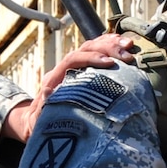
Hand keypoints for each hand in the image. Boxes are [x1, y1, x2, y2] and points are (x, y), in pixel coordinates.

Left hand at [3, 32, 137, 140]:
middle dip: (107, 48)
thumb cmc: (40, 124)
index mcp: (55, 78)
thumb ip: (42, 106)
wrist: (36, 121)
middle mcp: (64, 68)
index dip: (91, 58)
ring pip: (92, 47)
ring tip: (129, 45)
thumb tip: (47, 90)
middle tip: (127, 54)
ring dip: (111, 44)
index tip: (109, 63)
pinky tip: (123, 44)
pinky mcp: (82, 71)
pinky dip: (110, 46)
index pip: (73, 59)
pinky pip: (96, 53)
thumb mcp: (38, 119)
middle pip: (85, 48)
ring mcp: (73, 68)